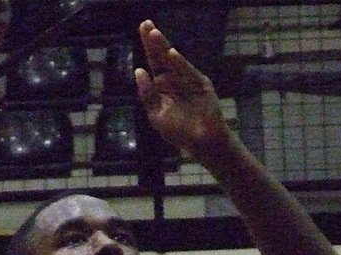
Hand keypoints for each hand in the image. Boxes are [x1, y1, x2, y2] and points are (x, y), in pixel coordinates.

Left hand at [134, 20, 228, 160]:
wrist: (201, 143)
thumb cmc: (179, 132)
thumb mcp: (156, 115)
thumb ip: (147, 95)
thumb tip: (139, 70)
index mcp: (162, 85)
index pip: (154, 61)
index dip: (149, 45)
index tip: (143, 27)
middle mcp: (175, 79)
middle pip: (162, 57)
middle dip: (155, 41)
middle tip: (146, 24)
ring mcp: (189, 80)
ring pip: (174, 62)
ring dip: (164, 48)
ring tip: (154, 34)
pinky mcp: (201, 84)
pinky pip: (188, 72)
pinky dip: (180, 64)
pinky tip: (171, 54)